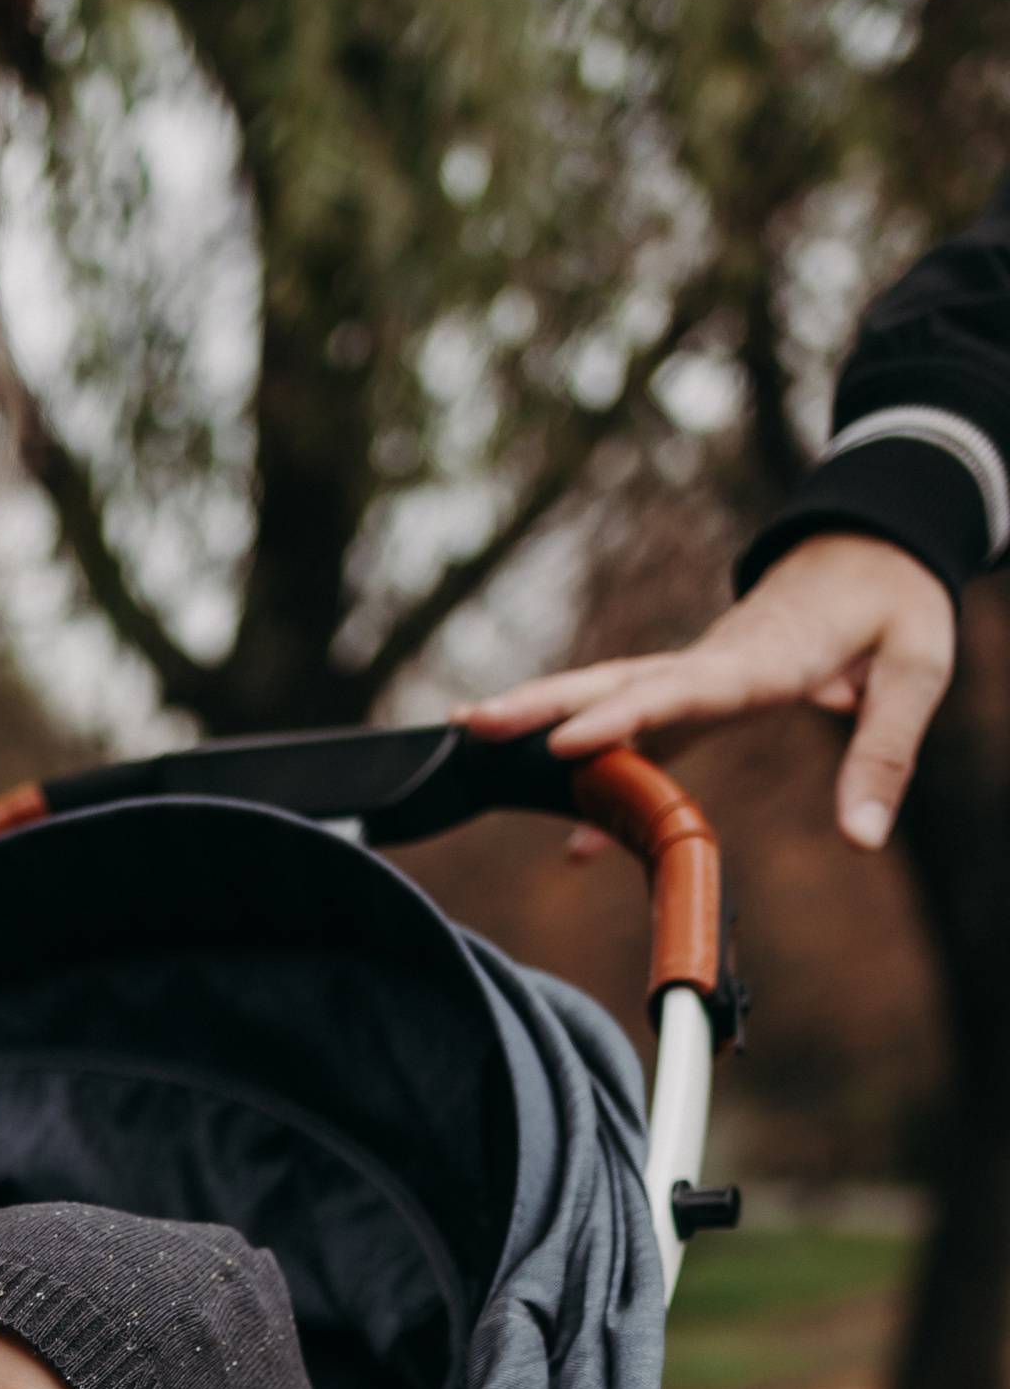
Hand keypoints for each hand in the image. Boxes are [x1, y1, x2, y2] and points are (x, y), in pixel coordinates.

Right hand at [458, 533, 956, 850]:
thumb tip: (860, 839)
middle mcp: (711, 662)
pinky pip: (632, 730)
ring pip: (606, 693)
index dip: (621, 719)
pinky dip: (593, 773)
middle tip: (474, 724)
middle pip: (614, 683)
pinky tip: (573, 839)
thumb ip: (886, 751)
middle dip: (540, 703)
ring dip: (537, 713)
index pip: (681, 690)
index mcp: (762, 658)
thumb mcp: (918, 669)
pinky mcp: (691, 692)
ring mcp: (693, 674)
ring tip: (469, 732)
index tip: (563, 746)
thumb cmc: (896, 605)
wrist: (873, 550)